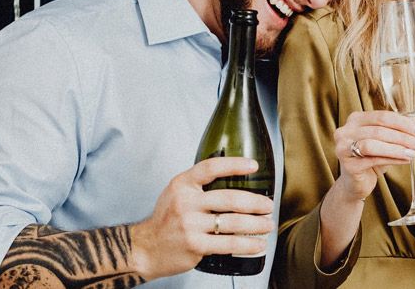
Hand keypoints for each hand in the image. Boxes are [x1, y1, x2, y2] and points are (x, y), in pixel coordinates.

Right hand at [130, 157, 274, 280]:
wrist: (145, 248)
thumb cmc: (166, 219)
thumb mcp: (176, 193)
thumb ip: (198, 184)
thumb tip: (232, 175)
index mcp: (182, 184)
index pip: (211, 168)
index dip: (235, 165)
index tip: (254, 166)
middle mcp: (186, 202)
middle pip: (229, 198)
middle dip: (255, 203)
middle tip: (268, 205)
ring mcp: (190, 225)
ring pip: (233, 222)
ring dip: (256, 224)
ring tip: (267, 224)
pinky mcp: (195, 246)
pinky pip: (228, 244)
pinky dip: (247, 244)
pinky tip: (257, 244)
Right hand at [333, 110, 414, 201]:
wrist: (356, 183)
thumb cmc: (371, 158)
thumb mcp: (387, 142)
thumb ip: (400, 131)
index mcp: (356, 119)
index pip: (382, 116)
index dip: (403, 123)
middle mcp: (346, 131)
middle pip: (379, 129)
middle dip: (404, 136)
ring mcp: (343, 147)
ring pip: (373, 144)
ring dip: (397, 148)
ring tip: (414, 153)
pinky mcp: (348, 165)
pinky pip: (372, 160)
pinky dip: (391, 159)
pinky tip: (405, 160)